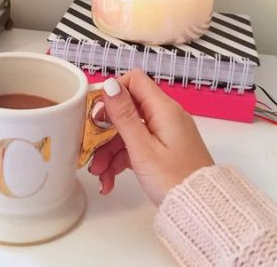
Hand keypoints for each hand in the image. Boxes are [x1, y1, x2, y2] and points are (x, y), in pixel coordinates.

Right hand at [89, 69, 213, 204]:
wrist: (202, 213)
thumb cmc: (176, 182)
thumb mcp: (142, 148)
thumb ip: (124, 115)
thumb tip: (110, 84)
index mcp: (163, 109)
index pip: (133, 81)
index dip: (112, 92)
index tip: (96, 113)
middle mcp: (165, 116)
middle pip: (126, 109)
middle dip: (105, 130)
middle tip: (91, 147)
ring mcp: (164, 133)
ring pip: (127, 131)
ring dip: (109, 150)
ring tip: (100, 174)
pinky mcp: (162, 149)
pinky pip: (135, 145)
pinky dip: (120, 159)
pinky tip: (109, 179)